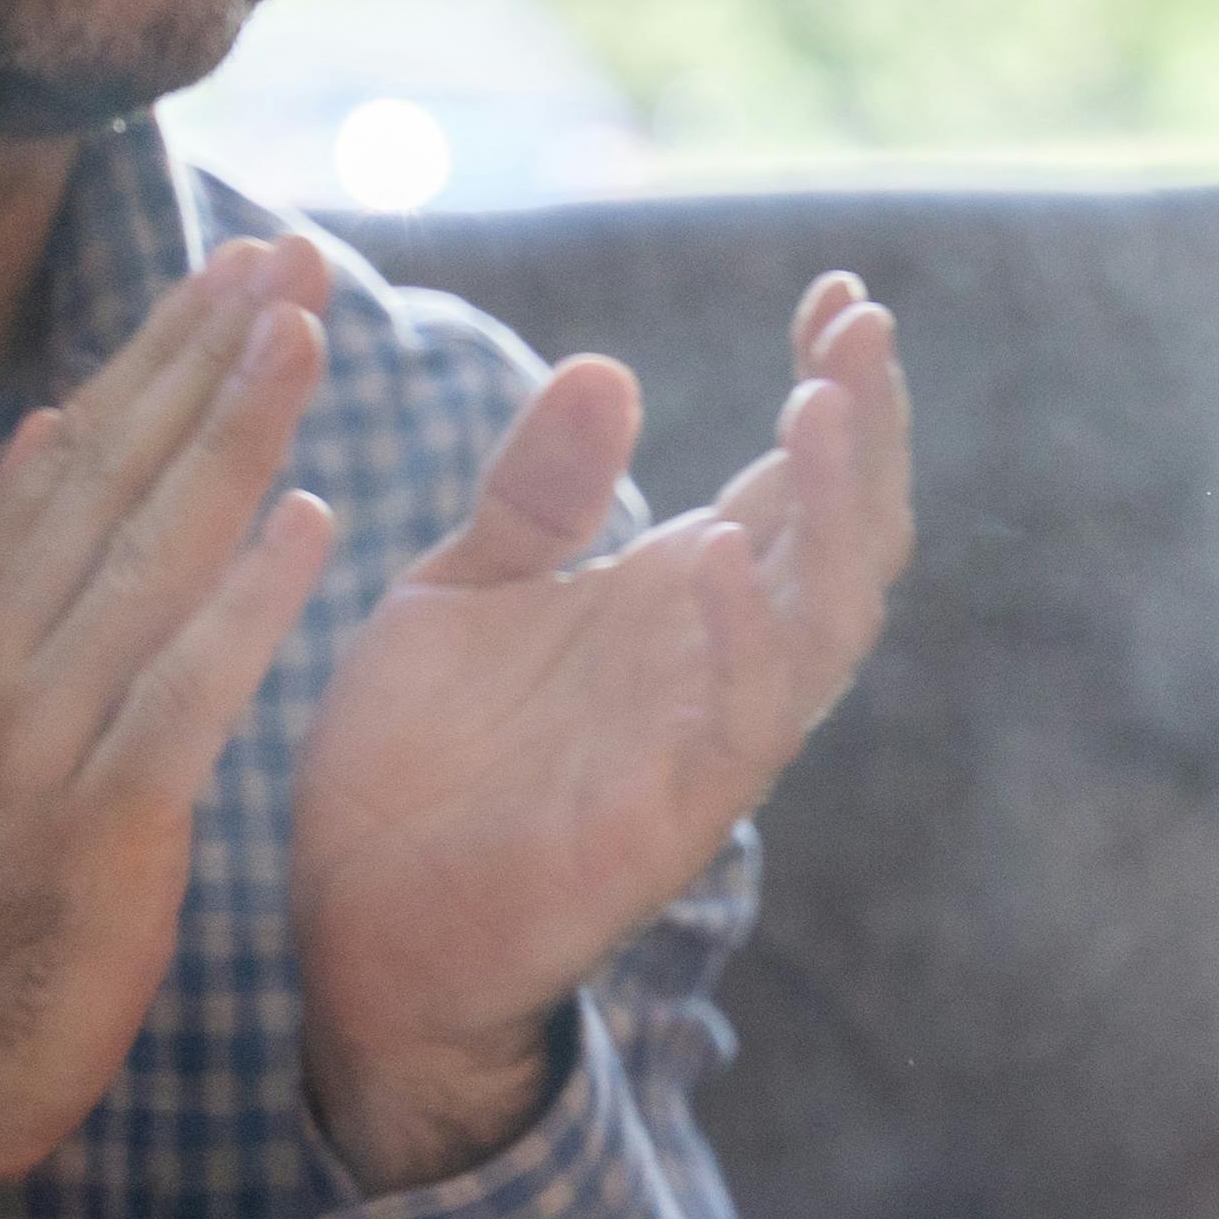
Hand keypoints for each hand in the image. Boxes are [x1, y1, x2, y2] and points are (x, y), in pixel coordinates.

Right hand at [0, 241, 340, 1218]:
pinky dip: (243, 606)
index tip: (236, 263)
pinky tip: (309, 524)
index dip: (158, 355)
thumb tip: (50, 430)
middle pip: (112, 479)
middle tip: (290, 250)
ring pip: (148, 560)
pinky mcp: (97, 827)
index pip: (73, 460)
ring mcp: (36, 741)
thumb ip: (4, 576)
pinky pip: (180, 694)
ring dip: (231, 437)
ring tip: (305, 333)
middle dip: (204, 356)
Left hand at [295, 275, 912, 1188]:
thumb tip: (609, 369)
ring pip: (825, 623)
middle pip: (848, 536)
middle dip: (868, 431)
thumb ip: (536, 495)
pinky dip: (746, 639)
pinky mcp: (665, 821)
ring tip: (813, 408)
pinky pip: (739, 726)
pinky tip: (726, 552)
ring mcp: (704, 741)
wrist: (350, 926)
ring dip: (832, 516)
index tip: (834, 292)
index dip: (835, 387)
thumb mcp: (463, 590)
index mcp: (680, 599)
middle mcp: (717, 663)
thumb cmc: (417, 763)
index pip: (798, 479)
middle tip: (859, 331)